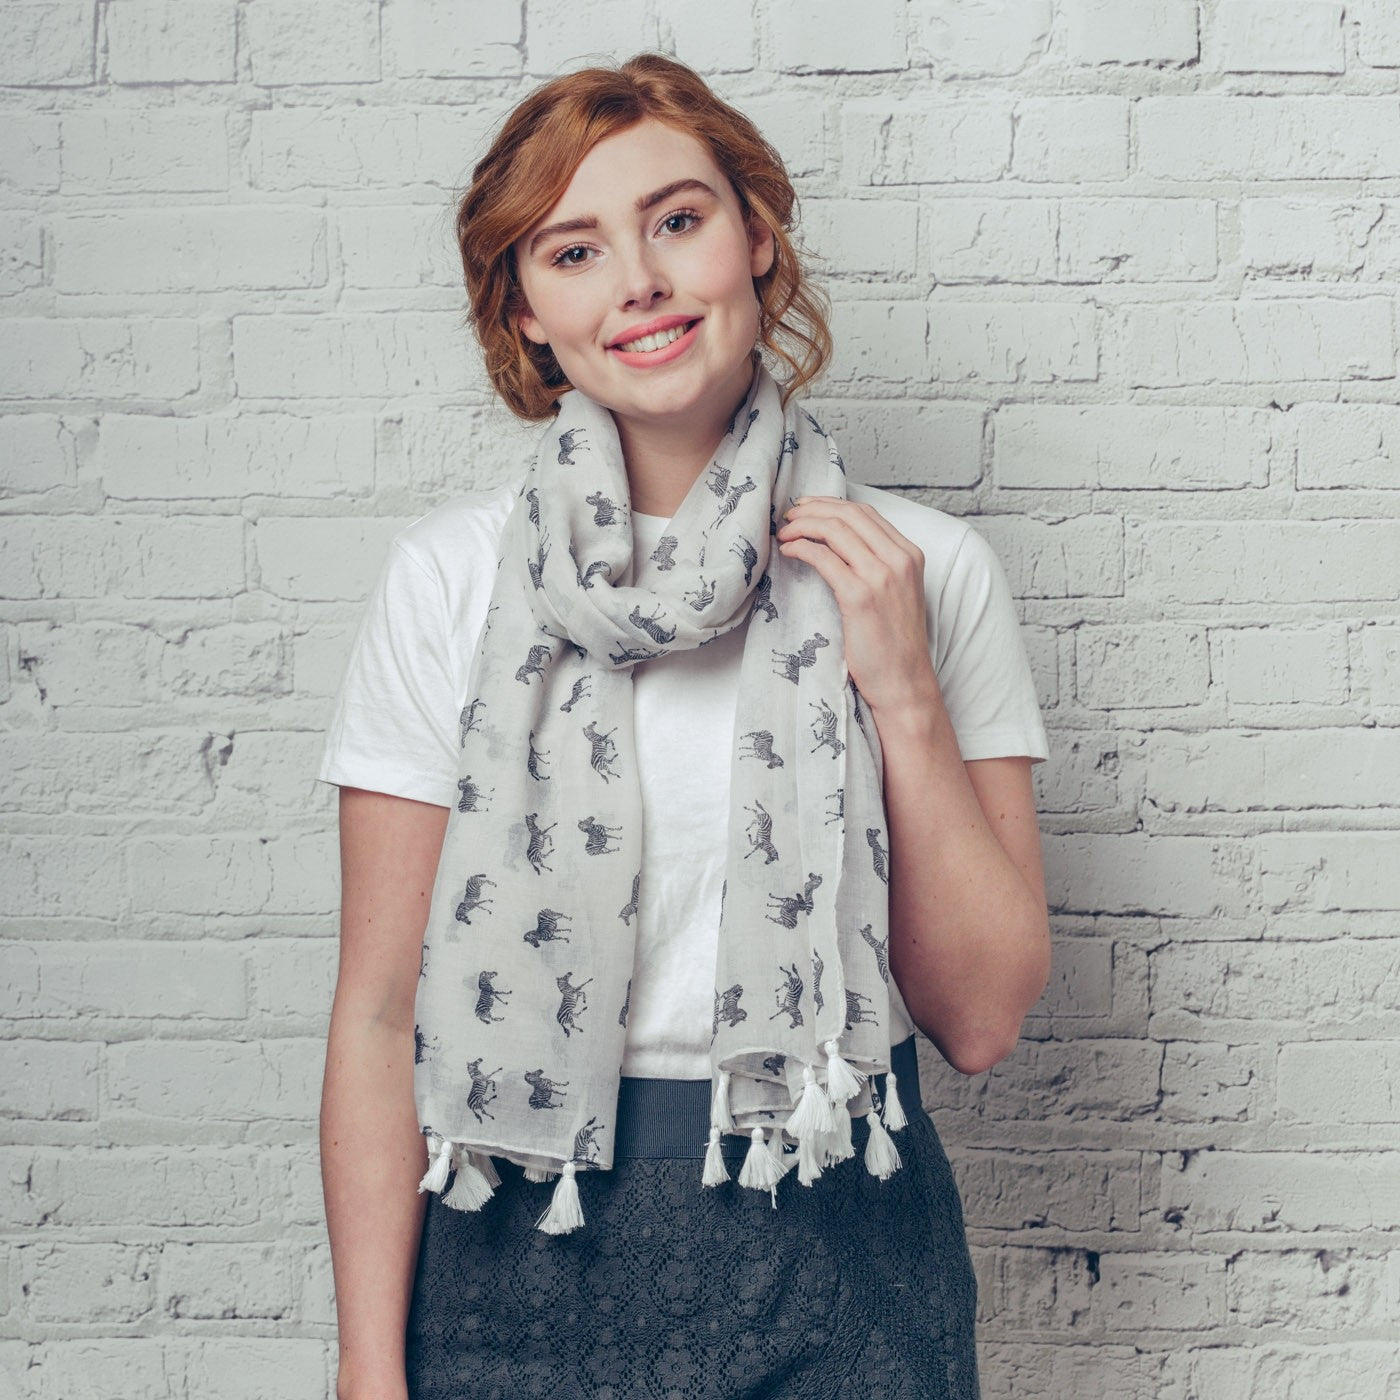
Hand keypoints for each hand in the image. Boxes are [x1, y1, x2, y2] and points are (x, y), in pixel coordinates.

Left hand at [775, 495, 940, 721]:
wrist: (905, 682)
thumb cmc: (895, 645)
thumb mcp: (896, 593)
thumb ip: (878, 565)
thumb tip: (838, 545)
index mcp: (910, 555)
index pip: (866, 513)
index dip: (831, 505)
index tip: (807, 508)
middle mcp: (900, 559)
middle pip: (849, 514)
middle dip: (813, 509)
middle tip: (789, 517)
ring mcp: (882, 577)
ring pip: (835, 530)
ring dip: (803, 526)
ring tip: (784, 533)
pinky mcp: (860, 596)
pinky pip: (824, 558)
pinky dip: (802, 548)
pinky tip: (789, 552)